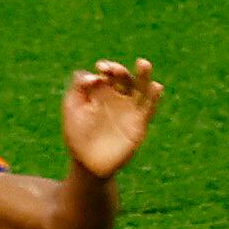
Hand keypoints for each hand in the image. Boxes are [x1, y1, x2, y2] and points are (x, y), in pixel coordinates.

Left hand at [60, 58, 163, 178]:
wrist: (87, 164)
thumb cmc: (77, 136)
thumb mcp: (72, 110)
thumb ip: (77, 89)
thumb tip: (93, 75)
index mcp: (101, 93)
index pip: (108, 74)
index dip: (107, 68)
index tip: (101, 68)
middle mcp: (118, 99)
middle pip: (125, 79)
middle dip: (120, 71)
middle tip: (113, 70)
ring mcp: (130, 111)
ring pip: (141, 89)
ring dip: (143, 76)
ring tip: (143, 63)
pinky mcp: (139, 124)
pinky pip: (149, 109)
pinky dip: (154, 98)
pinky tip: (156, 86)